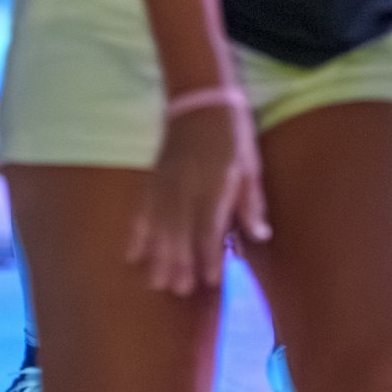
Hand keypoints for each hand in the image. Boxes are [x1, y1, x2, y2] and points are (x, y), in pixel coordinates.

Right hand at [124, 102, 269, 295]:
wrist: (198, 101)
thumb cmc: (231, 134)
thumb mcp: (250, 165)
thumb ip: (251, 202)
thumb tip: (260, 235)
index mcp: (215, 182)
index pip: (209, 225)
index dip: (208, 254)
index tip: (209, 280)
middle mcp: (186, 185)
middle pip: (179, 229)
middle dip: (178, 261)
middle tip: (178, 290)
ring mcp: (166, 181)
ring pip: (158, 223)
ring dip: (156, 254)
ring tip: (154, 281)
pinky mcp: (153, 177)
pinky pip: (141, 208)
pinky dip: (136, 231)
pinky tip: (132, 253)